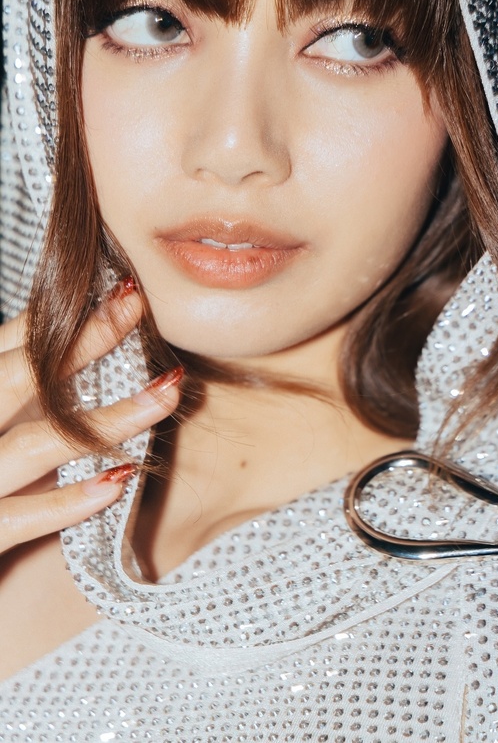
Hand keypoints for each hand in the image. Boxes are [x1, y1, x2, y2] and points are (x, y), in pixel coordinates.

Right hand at [0, 280, 180, 554]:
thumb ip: (21, 404)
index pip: (8, 353)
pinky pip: (16, 521)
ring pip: (34, 447)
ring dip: (105, 420)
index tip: (121, 291)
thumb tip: (73, 356)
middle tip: (138, 308)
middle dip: (82, 342)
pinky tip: (117, 481)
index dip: (64, 321)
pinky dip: (66, 501)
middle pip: (18, 381)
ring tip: (166, 395)